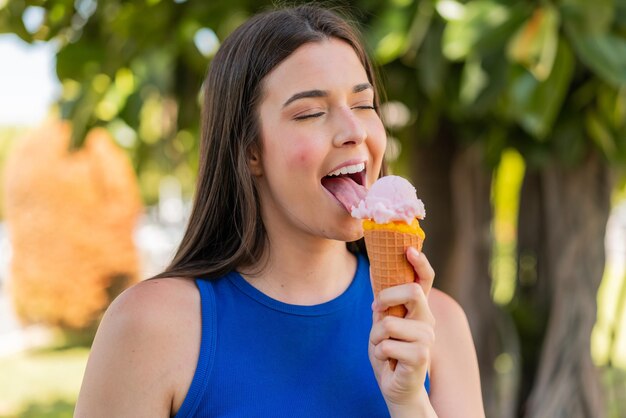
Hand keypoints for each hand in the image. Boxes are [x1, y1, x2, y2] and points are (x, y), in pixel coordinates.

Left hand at [369, 247, 436, 414]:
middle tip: (376, 312)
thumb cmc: (388, 351)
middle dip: (385, 299)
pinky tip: (389, 361)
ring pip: (389, 323)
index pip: (424, 280)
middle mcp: (427, 320)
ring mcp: (427, 337)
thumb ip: (383, 301)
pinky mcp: (421, 355)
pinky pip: (387, 344)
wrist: (395, 385)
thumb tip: (374, 268)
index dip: (420, 263)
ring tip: (384, 348)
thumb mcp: (382, 322)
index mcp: (418, 309)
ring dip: (376, 338)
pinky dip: (379, 353)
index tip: (410, 250)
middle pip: (411, 291)